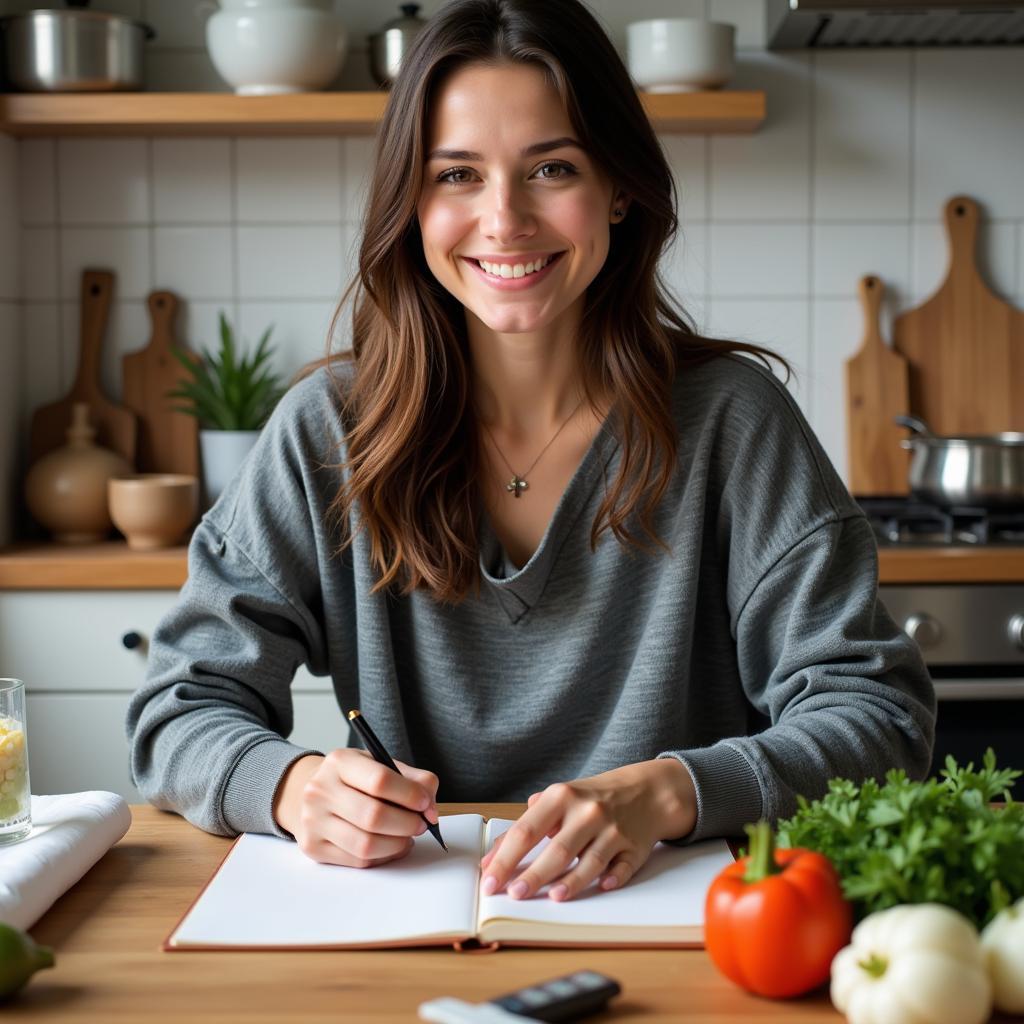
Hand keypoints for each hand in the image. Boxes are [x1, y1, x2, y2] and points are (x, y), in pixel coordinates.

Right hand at [272, 750, 439, 867]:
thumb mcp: (379, 765)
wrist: (310, 794)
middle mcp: (320, 790)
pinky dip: (382, 857)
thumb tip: (431, 809)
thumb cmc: (353, 780)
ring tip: (407, 837)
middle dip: (407, 824)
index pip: (380, 780)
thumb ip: (412, 779)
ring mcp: (313, 821)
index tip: (425, 803)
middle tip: (421, 824)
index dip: (409, 795)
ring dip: (397, 845)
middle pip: (373, 817)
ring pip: (365, 845)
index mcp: (340, 762)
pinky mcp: (313, 847)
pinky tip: (390, 846)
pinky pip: (357, 861)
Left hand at [479, 758, 696, 902]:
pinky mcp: (635, 847)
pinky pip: (624, 866)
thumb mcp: (557, 800)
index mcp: (561, 797)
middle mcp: (588, 812)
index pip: (526, 830)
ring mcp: (613, 829)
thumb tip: (493, 857)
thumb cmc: (591, 798)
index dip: (505, 857)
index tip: (489, 880)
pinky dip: (615, 877)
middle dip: (534, 874)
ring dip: (573, 881)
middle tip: (514, 894)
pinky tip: (604, 886)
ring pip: (591, 860)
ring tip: (554, 897)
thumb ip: (527, 825)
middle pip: (558, 849)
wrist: (645, 790)